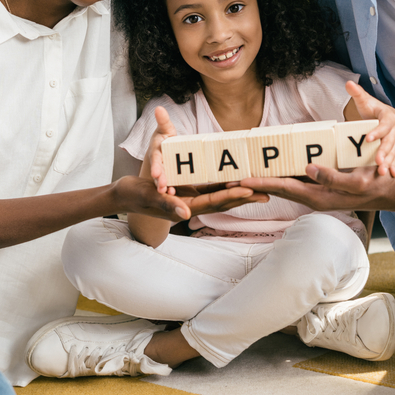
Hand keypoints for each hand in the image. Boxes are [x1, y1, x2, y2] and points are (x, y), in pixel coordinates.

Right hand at [112, 177, 267, 221]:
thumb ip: (168, 205)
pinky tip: (239, 179)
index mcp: (186, 207)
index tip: (251, 188)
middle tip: (269, 189)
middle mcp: (193, 205)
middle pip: (224, 200)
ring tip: (262, 186)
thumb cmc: (136, 196)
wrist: (126, 196)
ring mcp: (192, 200)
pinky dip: (227, 185)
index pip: (215, 201)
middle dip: (246, 195)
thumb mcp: (150, 198)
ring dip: (241, 192)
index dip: (233, 195)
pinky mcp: (190, 193)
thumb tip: (186, 215)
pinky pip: (212, 189)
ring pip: (221, 195)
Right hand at [144, 106, 176, 192]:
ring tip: (168, 193)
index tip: (155, 173)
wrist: (163, 148)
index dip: (155, 166)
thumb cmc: (164, 139)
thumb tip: (159, 108)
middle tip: (162, 188)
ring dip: (165, 187)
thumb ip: (163, 121)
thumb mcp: (164, 130)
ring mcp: (163, 172)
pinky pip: (171, 184)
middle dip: (160, 180)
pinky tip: (175, 194)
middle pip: (158, 172)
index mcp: (156, 152)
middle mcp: (157, 163)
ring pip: (163, 180)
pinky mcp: (169, 177)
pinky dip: (172, 190)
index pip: (155, 159)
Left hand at [241, 163, 394, 211]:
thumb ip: (331, 177)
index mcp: (318, 197)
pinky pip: (295, 183)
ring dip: (265, 182)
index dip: (261, 183)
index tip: (240, 180)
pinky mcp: (320, 189)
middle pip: (278, 189)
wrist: (388, 192)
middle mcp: (313, 198)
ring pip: (285, 187)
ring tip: (244, 176)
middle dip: (256, 185)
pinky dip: (281, 178)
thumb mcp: (355, 181)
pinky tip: (273, 171)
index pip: (284, 188)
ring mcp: (316, 194)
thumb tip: (308, 169)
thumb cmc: (374, 186)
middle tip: (231, 180)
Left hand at [346, 80, 394, 176]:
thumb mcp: (367, 102)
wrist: (392, 120)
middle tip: (377, 161)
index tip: (368, 139)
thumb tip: (348, 83)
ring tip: (382, 171)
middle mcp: (393, 131)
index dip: (377, 132)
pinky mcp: (392, 151)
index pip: (384, 125)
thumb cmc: (375, 111)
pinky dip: (392, 168)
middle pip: (389, 142)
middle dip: (383, 152)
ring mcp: (394, 143)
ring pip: (392, 153)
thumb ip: (358, 94)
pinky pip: (394, 161)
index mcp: (388, 118)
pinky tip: (391, 176)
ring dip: (388, 162)